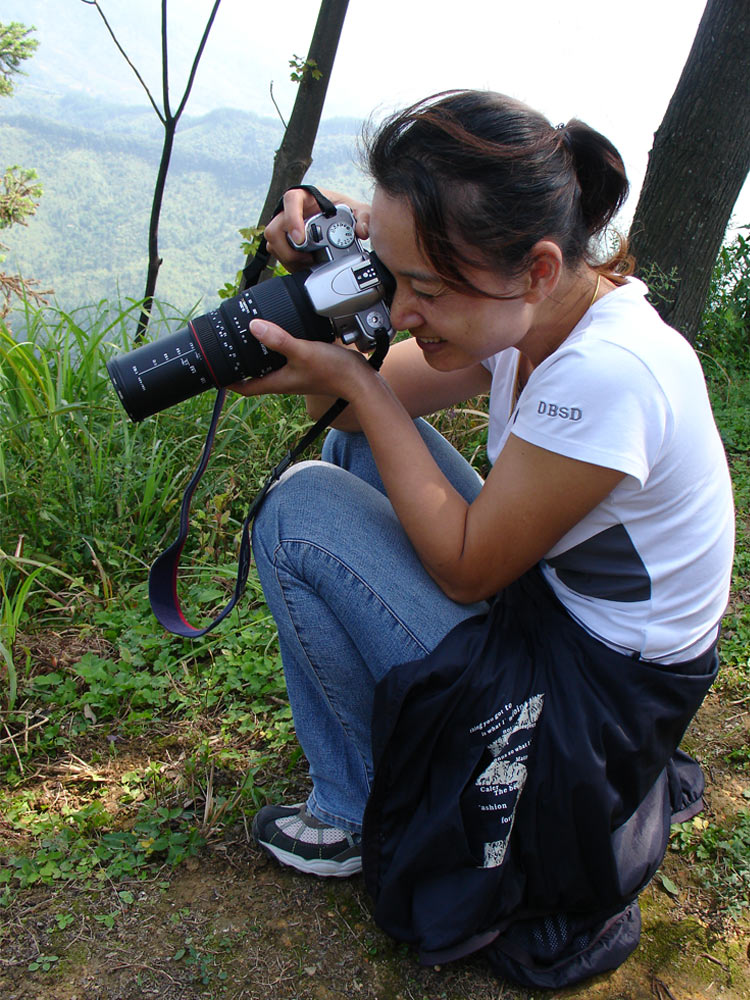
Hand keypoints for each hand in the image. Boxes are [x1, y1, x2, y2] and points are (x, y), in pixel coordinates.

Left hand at [228, 318, 371, 399]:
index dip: (228, 381)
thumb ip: (278, 339)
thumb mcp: (302, 351)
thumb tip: (254, 326)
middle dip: (240, 364)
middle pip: (254, 375)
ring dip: (258, 354)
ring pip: (269, 366)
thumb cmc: (333, 370)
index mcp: (277, 382)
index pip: (244, 387)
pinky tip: (280, 333)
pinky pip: (284, 358)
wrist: (359, 378)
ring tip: (249, 336)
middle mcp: (283, 380)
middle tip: (228, 347)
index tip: (216, 371)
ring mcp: (295, 374)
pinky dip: (277, 348)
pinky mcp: (306, 365)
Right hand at [263, 188, 371, 270]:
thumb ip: (364, 217)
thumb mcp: (357, 211)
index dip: (292, 220)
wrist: (337, 219)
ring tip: (308, 264)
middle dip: (288, 250)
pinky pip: (277, 253)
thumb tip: (363, 231)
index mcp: (306, 197)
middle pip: (274, 229)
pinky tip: (304, 266)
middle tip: (307, 259)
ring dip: (289, 259)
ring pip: (273, 244)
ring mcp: (284, 226)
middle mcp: (291, 211)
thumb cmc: (343, 210)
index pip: (291, 200)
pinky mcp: (284, 241)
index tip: (301, 239)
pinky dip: (289, 263)